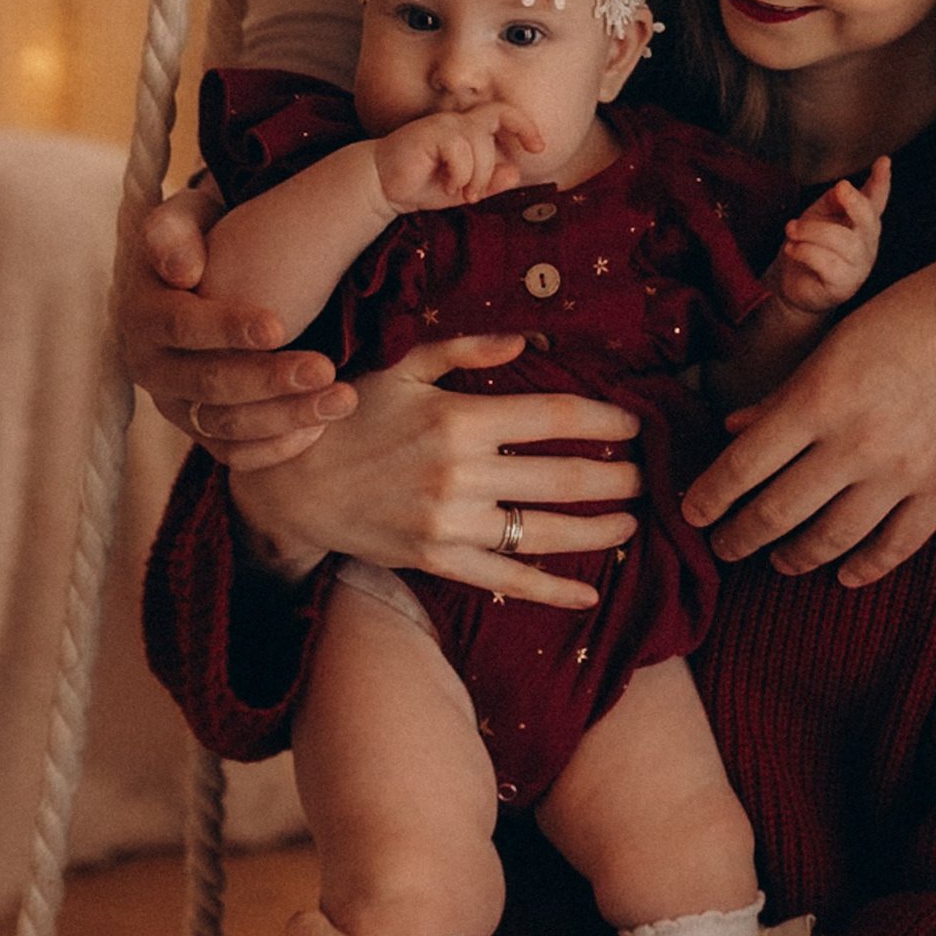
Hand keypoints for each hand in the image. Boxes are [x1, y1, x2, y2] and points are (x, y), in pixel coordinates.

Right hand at [121, 181, 353, 465]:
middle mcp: (150, 366)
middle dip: (269, 379)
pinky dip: (276, 448)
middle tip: (326, 368)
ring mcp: (175, 404)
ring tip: (344, 398)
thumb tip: (182, 271)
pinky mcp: (201, 429)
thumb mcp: (188, 217)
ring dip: (286, 416)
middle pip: (208, 385)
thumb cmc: (204, 239)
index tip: (279, 326)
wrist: (206, 278)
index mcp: (142, 312)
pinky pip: (234, 455)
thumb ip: (176, 229)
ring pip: (224, 426)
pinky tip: (319, 426)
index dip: (226, 328)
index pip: (181, 326)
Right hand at [228, 328, 642, 611]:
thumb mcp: (403, 366)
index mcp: (458, 417)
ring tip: (631, 522)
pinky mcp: (436, 561)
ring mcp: (449, 522)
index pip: (554, 416)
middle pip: (562, 477)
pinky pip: (505, 579)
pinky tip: (589, 595)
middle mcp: (460, 473)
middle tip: (644, 476)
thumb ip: (465, 349)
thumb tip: (528, 340)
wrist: (292, 483)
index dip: (603, 418)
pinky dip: (551, 591)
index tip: (632, 423)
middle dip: (614, 477)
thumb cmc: (351, 415)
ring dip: (598, 530)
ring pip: (543, 532)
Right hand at [370, 114, 535, 212]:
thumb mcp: (462, 189)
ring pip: (481, 142)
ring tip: (462, 193)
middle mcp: (458, 121)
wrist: (381, 186)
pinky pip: (461, 150)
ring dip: (477, 175)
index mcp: (468, 130)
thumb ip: (488, 183)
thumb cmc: (421, 184)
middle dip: (506, 146)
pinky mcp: (429, 133)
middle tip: (490, 183)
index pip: (504, 112)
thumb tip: (515, 173)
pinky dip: (460, 173)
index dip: (525, 125)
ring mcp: (443, 125)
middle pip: (498, 117)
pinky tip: (447, 185)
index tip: (538, 148)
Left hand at [685, 201, 935, 585]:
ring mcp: (906, 470)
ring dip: (794, 558)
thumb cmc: (911, 313)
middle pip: (777, 512)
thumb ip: (784, 394)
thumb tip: (733, 431)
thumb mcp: (836, 342)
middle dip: (739, 536)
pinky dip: (864, 567)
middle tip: (722, 546)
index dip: (709, 498)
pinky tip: (844, 573)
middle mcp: (858, 441)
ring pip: (832, 540)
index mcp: (820, 396)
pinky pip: (896, 546)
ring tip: (777, 561)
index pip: (743, 466)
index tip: (691, 514)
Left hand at [773, 157, 890, 316]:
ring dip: (811, 231)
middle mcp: (866, 243)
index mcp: (861, 222)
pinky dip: (804, 251)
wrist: (792, 284)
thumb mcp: (819, 216)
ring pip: (842, 240)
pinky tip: (792, 249)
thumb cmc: (809, 245)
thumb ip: (833, 201)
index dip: (882, 182)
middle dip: (856, 202)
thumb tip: (842, 189)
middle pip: (869, 220)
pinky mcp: (843, 285)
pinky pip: (825, 262)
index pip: (876, 200)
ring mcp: (858, 266)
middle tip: (840, 188)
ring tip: (791, 230)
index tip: (884, 162)